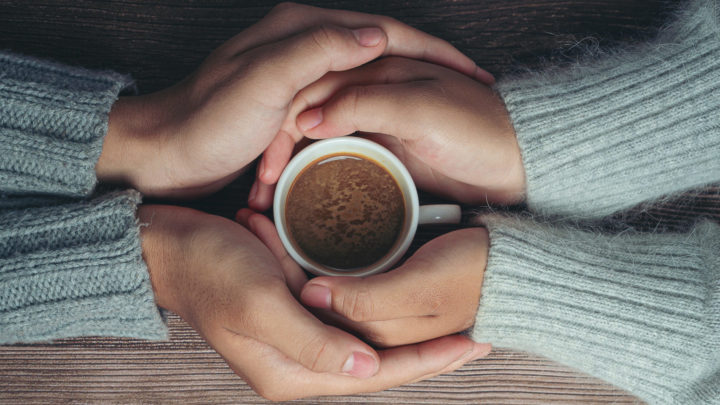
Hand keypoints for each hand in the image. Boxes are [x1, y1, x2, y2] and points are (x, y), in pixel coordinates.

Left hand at [96, 3, 492, 198]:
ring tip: (439, 118)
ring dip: (400, 97)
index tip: (474, 76)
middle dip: (428, 70)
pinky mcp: (289, 104)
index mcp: (302, 30)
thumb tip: (377, 35)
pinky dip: (367, 121)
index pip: (385, 33)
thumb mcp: (265, 81)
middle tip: (469, 95)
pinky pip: (342, 106)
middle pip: (382, 53)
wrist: (163, 152)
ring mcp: (296, 74)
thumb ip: (319, 51)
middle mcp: (302, 44)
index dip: (434, 52)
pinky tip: (386, 138)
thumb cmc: (208, 120)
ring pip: (364, 81)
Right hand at [139, 205, 487, 400]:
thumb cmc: (209, 270)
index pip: (377, 374)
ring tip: (458, 319)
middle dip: (429, 351)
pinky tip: (408, 299)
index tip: (473, 344)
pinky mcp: (298, 310)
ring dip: (409, 332)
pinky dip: (381, 309)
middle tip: (480, 333)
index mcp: (292, 372)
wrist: (168, 245)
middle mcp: (301, 362)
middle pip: (379, 363)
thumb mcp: (260, 305)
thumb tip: (367, 369)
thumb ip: (313, 342)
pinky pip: (350, 316)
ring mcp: (300, 336)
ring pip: (369, 340)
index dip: (427, 361)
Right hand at [250, 56, 520, 209]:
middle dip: (279, 145)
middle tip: (264, 183)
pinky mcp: (385, 152)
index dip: (286, 120)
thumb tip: (307, 117)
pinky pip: (339, 158)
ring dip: (292, 163)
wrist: (517, 166)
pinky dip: (316, 175)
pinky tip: (301, 193)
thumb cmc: (479, 130)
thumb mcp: (422, 109)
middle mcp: (372, 92)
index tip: (271, 160)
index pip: (313, 85)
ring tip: (271, 194)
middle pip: (308, 112)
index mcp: (377, 69)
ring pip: (318, 137)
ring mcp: (377, 124)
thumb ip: (365, 103)